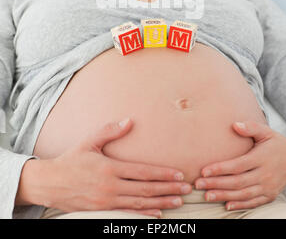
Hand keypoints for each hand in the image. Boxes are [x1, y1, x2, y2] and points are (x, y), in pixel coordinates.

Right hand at [25, 118, 190, 217]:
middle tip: (186, 190)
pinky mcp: (102, 210)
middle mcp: (110, 186)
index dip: (162, 174)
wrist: (50, 183)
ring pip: (139, 203)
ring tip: (178, 202)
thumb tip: (129, 121)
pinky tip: (157, 213)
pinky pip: (127, 213)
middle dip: (168, 189)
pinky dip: (144, 214)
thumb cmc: (71, 160)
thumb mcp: (89, 142)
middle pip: (145, 189)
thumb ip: (110, 131)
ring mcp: (107, 201)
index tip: (178, 174)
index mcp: (109, 168)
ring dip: (161, 202)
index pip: (142, 172)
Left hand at [194, 120, 285, 210]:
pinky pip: (253, 202)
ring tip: (207, 196)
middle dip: (216, 184)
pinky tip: (226, 205)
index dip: (220, 169)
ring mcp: (268, 187)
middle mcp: (264, 174)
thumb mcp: (266, 132)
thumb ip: (251, 127)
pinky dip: (240, 205)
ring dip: (224, 196)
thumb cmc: (277, 144)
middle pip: (237, 182)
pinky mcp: (270, 195)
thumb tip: (235, 125)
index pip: (237, 166)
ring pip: (243, 194)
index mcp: (261, 158)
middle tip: (198, 185)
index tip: (204, 171)